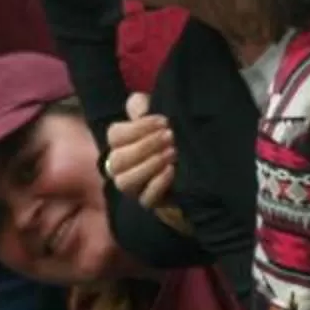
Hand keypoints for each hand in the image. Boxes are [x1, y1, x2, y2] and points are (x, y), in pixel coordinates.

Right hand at [105, 95, 175, 209]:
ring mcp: (134, 187)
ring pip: (125, 182)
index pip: (115, 135)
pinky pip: (145, 199)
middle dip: (144, 146)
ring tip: (172, 153)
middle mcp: (121, 167)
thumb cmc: (171, 138)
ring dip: (148, 166)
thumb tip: (140, 108)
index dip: (137, 128)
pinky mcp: (150, 202)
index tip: (164, 121)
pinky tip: (172, 170)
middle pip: (117, 159)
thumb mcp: (159, 118)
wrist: (195, 168)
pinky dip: (157, 184)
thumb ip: (144, 106)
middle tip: (170, 136)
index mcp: (120, 144)